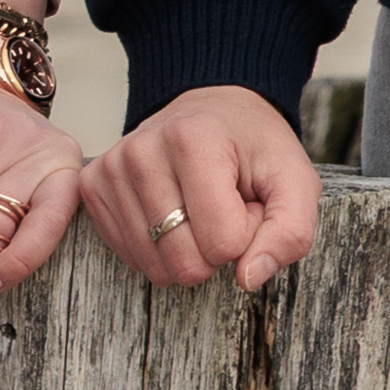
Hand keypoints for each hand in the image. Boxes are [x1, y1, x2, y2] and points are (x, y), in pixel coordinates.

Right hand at [76, 85, 323, 293]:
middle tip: (224, 210)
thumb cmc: (254, 148)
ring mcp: (110, 169)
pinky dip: (158, 249)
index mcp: (193, 140)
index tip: (248, 203)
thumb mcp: (296, 181)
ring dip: (187, 249)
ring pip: (156, 265)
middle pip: (186, 261)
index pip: (225, 242)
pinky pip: (130, 256)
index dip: (249, 235)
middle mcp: (141, 151)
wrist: (211, 110)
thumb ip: (290, 233)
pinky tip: (170, 215)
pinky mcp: (92, 187)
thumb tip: (248, 278)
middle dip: (217, 250)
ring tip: (198, 209)